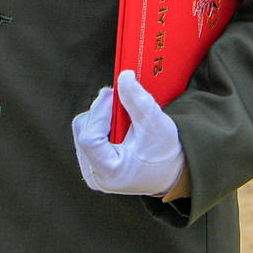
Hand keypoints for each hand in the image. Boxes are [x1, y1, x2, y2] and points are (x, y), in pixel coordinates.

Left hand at [72, 71, 184, 196]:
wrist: (169, 170)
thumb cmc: (164, 154)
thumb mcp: (156, 126)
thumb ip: (138, 102)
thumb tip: (124, 77)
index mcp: (110, 173)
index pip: (89, 139)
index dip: (99, 112)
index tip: (112, 94)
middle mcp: (95, 175)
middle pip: (84, 130)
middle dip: (102, 110)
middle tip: (120, 98)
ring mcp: (91, 170)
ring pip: (83, 128)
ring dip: (102, 115)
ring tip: (124, 115)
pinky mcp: (92, 161)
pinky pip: (87, 132)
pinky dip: (101, 121)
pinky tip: (118, 123)